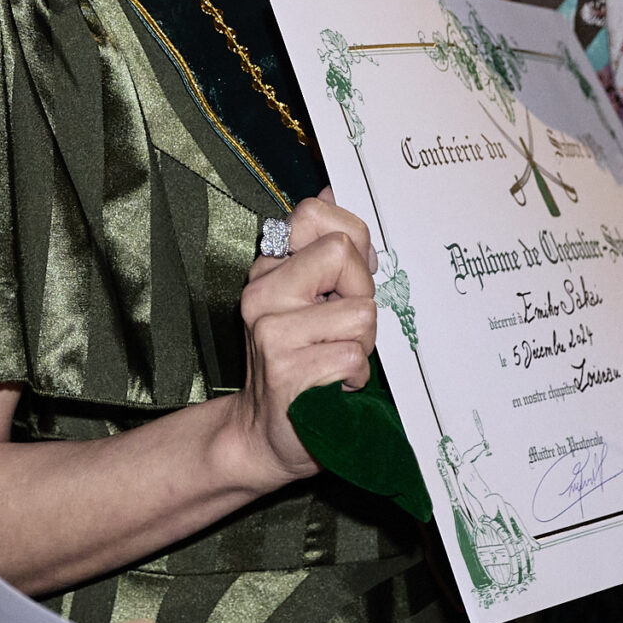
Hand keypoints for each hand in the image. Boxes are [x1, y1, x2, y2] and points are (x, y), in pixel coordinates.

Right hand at [227, 193, 376, 485]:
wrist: (265, 433)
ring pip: (360, 314)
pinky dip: (355, 377)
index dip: (352, 248)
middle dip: (361, 293)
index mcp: (267, 270)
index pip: (317, 215)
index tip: (345, 283)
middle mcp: (261, 294)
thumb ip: (323, 250)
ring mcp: (270, 333)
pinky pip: (352, 358)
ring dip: (362, 346)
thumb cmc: (299, 362)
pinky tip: (333, 387)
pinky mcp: (287, 373)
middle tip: (343, 328)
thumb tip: (330, 189)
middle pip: (342, 254)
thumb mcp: (307, 299)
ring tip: (335, 360)